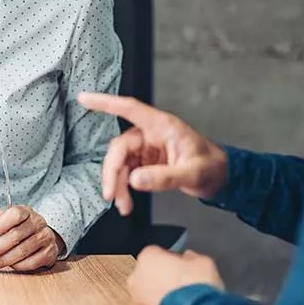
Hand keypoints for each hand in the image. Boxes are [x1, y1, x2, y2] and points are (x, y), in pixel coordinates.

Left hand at [0, 205, 64, 270]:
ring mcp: (45, 238)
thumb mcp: (12, 220)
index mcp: (28, 212)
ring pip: (23, 250)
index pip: (16, 214)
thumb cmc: (23, 229)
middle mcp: (39, 223)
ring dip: (5, 259)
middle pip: (16, 235)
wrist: (44, 238)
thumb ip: (2, 218)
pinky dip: (18, 265)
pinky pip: (32, 262)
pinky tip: (10, 266)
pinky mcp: (49, 253)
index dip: (2, 223)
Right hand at [78, 93, 228, 214]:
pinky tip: (125, 202)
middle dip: (112, 171)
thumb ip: (164, 177)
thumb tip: (134, 180)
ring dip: (116, 184)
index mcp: (162, 126)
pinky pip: (126, 173)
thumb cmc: (210, 166)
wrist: (219, 178)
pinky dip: (123, 188)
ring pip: (120, 163)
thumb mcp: (192, 173)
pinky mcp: (145, 163)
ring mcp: (146, 149)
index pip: (129, 108)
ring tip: (122, 206)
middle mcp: (150, 134)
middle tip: (110, 194)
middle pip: (120, 148)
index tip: (84, 98)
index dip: (105, 102)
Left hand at [128, 246, 223, 304]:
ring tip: (178, 299)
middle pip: (149, 271)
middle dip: (162, 276)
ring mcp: (137, 296)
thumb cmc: (195, 289)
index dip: (172, 260)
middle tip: (180, 284)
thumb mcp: (203, 262)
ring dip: (158, 293)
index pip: (157, 252)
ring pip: (147, 291)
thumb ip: (191, 257)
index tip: (182, 266)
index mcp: (149, 257)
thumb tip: (191, 258)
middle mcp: (137, 275)